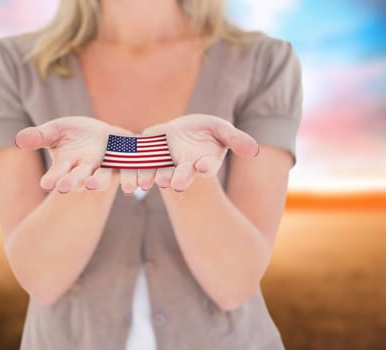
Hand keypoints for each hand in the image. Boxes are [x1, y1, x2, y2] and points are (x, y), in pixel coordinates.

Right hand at [14, 116, 136, 192]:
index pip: (57, 174)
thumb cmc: (73, 135)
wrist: (103, 137)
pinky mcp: (124, 162)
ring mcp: (105, 166)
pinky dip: (131, 175)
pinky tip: (135, 181)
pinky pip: (128, 169)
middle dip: (72, 182)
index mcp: (67, 164)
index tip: (45, 183)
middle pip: (79, 178)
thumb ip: (39, 136)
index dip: (51, 178)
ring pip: (103, 178)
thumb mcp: (54, 130)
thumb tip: (18, 139)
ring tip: (93, 185)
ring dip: (99, 182)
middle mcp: (85, 169)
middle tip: (64, 187)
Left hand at [137, 114, 258, 191]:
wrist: (181, 134)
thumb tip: (254, 150)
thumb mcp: (222, 130)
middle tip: (175, 184)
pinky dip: (136, 168)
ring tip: (150, 183)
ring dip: (155, 176)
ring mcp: (166, 164)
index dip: (206, 166)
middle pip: (182, 174)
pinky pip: (142, 163)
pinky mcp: (149, 157)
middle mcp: (185, 167)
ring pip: (160, 172)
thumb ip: (236, 140)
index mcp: (204, 161)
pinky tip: (130, 171)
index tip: (205, 166)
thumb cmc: (207, 132)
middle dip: (179, 177)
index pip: (207, 166)